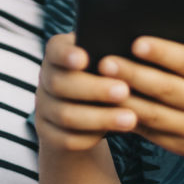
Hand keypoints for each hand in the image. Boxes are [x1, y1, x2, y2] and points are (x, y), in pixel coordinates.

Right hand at [35, 32, 137, 152]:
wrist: (85, 108)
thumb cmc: (104, 73)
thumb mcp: (105, 58)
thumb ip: (113, 52)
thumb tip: (140, 45)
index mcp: (57, 53)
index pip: (55, 50)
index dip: (67, 54)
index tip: (84, 58)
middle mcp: (46, 78)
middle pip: (61, 84)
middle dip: (94, 89)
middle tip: (124, 90)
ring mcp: (44, 108)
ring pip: (66, 115)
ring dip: (100, 118)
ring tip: (131, 118)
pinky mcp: (49, 133)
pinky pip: (67, 139)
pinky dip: (92, 137)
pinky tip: (116, 133)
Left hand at [98, 15, 183, 157]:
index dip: (162, 52)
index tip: (136, 42)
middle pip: (166, 89)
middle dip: (134, 75)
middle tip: (106, 62)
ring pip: (155, 115)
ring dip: (125, 100)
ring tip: (100, 84)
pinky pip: (153, 133)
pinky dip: (131, 120)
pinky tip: (110, 106)